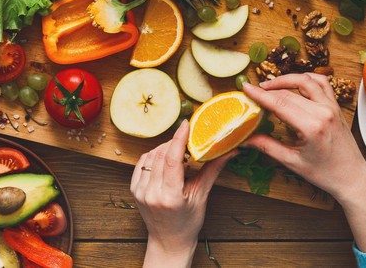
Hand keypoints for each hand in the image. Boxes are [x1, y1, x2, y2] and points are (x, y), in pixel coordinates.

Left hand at [131, 120, 231, 266]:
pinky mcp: (134, 190)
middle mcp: (152, 194)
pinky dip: (153, 156)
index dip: (178, 139)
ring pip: (150, 156)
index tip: (186, 124)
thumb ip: (213, 170)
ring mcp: (140, 192)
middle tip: (188, 139)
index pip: (172, 160)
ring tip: (178, 152)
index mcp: (170, 197)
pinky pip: (142, 163)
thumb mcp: (202, 196)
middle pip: (161, 155)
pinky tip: (164, 159)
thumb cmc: (188, 222)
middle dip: (174, 143)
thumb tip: (231, 150)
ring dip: (164, 148)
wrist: (169, 241)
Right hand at [242, 75, 365, 252]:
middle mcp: (323, 112)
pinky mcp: (336, 106)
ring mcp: (332, 107)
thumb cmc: (324, 173)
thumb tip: (245, 139)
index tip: (245, 87)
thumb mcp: (292, 162)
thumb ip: (267, 146)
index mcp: (311, 127)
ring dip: (286, 79)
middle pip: (289, 92)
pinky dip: (307, 78)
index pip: (280, 103)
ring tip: (271, 85)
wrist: (352, 178)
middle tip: (253, 91)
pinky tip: (295, 83)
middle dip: (268, 89)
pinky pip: (322, 83)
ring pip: (306, 80)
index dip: (260, 94)